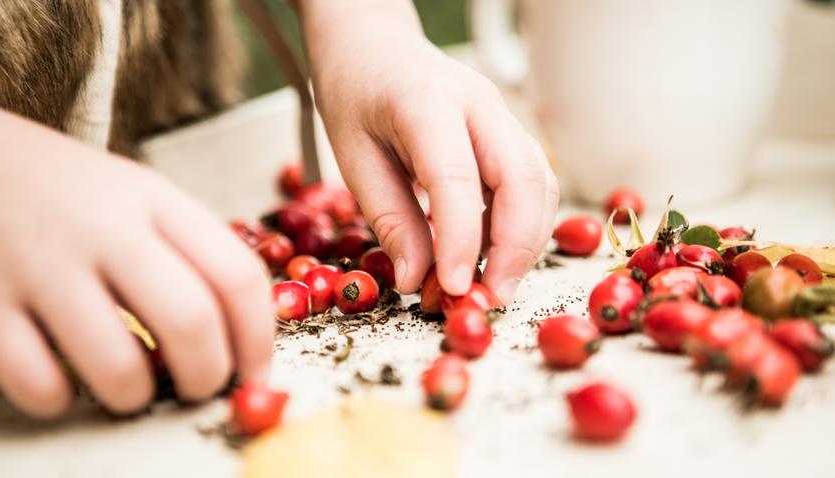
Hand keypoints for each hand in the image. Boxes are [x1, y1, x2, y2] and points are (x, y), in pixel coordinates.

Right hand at [0, 106, 273, 417]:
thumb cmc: (73, 191)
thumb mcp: (142, 195)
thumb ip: (193, 249)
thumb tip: (246, 332)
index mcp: (155, 200)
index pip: (236, 274)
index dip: (259, 338)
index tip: (257, 371)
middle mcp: (104, 229)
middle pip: (189, 321)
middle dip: (209, 376)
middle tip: (202, 388)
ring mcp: (41, 265)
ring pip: (117, 365)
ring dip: (138, 397)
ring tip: (134, 389)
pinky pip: (38, 382)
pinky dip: (61, 400)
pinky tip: (66, 382)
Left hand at [299, 0, 558, 302]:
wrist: (375, 47)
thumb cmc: (357, 94)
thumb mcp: (353, 155)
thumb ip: (389, 218)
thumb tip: (417, 279)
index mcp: (426, 102)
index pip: (456, 176)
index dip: (461, 239)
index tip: (454, 288)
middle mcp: (479, 104)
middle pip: (524, 177)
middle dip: (517, 246)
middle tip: (491, 296)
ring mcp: (503, 116)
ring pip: (541, 182)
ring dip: (527, 240)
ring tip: (493, 284)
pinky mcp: (510, 134)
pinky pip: (534, 183)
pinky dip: (523, 225)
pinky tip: (494, 254)